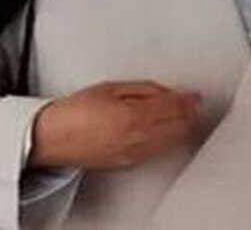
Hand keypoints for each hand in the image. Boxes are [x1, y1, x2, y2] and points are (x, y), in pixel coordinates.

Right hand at [29, 81, 200, 170]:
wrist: (54, 137)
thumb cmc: (75, 112)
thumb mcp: (110, 87)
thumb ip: (142, 89)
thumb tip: (165, 92)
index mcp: (134, 115)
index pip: (173, 107)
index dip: (188, 100)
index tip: (195, 95)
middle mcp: (137, 137)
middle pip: (177, 126)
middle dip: (189, 114)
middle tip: (195, 104)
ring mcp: (134, 152)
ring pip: (171, 142)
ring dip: (182, 128)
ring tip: (188, 116)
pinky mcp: (128, 162)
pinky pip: (158, 151)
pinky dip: (169, 141)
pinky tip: (170, 133)